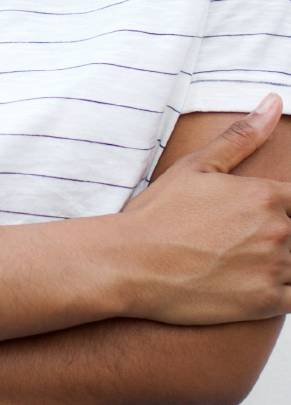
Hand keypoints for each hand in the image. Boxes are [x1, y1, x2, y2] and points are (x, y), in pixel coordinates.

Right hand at [121, 95, 290, 323]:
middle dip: (281, 235)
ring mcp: (272, 268)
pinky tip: (259, 285)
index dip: (285, 208)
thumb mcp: (197, 166)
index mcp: (264, 194)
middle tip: (239, 240)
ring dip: (284, 263)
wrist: (129, 264)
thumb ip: (242, 137)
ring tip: (245, 262)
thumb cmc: (158, 213)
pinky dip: (285, 291)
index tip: (260, 218)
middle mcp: (276, 229)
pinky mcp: (264, 302)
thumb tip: (274, 102)